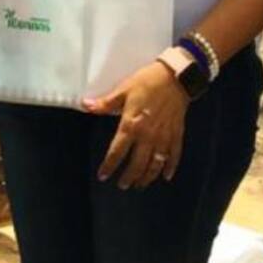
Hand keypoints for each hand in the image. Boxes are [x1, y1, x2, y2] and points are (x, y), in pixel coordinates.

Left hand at [84, 61, 189, 188]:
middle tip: (123, 185)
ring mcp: (163, 137)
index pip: (117, 151)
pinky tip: (166, 177)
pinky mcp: (176, 134)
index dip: (109, 165)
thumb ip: (105, 103)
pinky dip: (170, 167)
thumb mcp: (123, 90)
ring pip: (155, 164)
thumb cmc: (147, 82)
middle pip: (137, 164)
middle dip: (129, 177)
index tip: (103, 176)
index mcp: (131, 125)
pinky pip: (174, 155)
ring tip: (140, 184)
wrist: (175, 77)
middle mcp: (147, 136)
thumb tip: (85, 105)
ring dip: (147, 177)